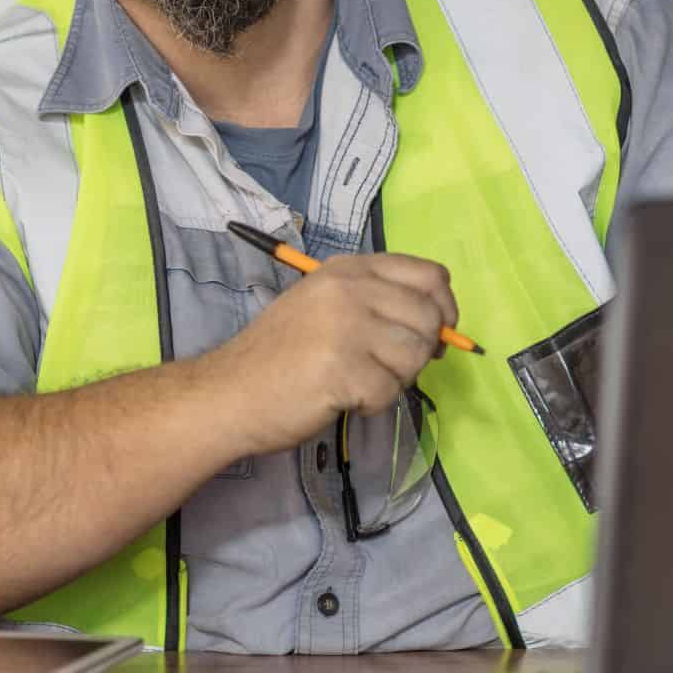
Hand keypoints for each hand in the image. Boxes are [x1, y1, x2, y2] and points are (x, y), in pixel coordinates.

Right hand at [205, 252, 459, 456]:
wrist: (229, 392)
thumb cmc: (280, 354)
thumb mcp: (326, 306)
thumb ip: (378, 304)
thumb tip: (442, 328)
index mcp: (348, 269)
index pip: (429, 274)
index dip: (443, 307)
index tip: (433, 333)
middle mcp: (349, 288)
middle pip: (429, 317)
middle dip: (420, 352)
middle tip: (387, 368)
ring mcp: (346, 326)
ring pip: (415, 356)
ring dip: (395, 379)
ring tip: (357, 382)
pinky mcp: (343, 368)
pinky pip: (389, 391)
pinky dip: (372, 403)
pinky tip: (341, 398)